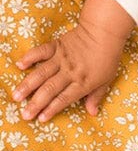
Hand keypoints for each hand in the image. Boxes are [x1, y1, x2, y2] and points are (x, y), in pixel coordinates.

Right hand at [12, 0, 133, 122]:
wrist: (104, 31)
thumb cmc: (108, 57)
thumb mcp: (107, 79)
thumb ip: (96, 96)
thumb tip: (92, 113)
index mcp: (83, 82)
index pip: (65, 98)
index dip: (52, 109)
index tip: (40, 118)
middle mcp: (70, 72)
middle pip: (50, 89)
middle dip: (36, 103)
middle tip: (25, 114)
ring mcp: (62, 59)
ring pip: (42, 74)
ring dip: (28, 85)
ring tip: (17, 96)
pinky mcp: (57, 46)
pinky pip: (41, 51)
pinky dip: (30, 57)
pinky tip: (20, 65)